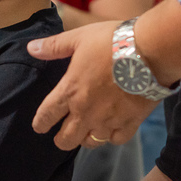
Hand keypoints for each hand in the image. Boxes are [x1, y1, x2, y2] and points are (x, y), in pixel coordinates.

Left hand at [27, 21, 157, 149]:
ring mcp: (108, 120)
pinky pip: (116, 140)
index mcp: (70, 91)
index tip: (39, 126)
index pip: (46, 116)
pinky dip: (112, 137)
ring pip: (90, 143)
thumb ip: (54, 47)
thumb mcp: (79, 38)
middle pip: (66, 140)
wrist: (150, 51)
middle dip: (61, 139)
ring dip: (86, 138)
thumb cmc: (111, 41)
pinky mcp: (130, 123)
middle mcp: (86, 112)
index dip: (40, 123)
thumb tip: (30, 48)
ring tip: (87, 131)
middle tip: (62, 134)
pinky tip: (111, 129)